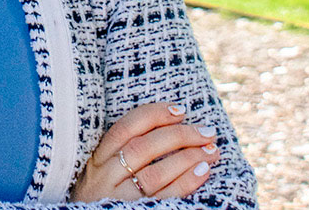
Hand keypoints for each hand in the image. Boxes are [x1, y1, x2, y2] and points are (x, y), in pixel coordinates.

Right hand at [69, 102, 221, 201]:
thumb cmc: (107, 192)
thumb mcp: (106, 168)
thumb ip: (127, 149)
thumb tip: (173, 122)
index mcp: (97, 158)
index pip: (125, 128)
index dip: (154, 115)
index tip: (180, 110)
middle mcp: (104, 176)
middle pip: (143, 148)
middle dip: (180, 136)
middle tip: (207, 132)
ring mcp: (118, 198)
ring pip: (154, 174)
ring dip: (187, 159)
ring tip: (211, 152)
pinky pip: (164, 197)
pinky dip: (186, 182)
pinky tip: (203, 172)